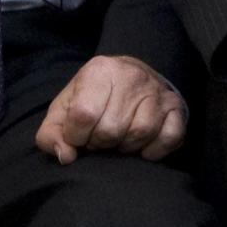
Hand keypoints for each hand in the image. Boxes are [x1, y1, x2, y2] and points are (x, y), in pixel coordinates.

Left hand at [35, 54, 188, 163]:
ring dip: (125, 147)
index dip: (76, 135)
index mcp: (99, 70)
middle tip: (100, 136)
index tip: (78, 134)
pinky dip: (154, 150)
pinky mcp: (175, 106)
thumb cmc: (91, 98)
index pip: (83, 115)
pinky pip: (169, 137)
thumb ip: (50, 135)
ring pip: (140, 134)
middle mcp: (131, 76)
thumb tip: (66, 156)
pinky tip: (142, 146)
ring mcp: (156, 91)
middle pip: (111, 129)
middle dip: (100, 142)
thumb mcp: (63, 110)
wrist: (127, 79)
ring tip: (119, 138)